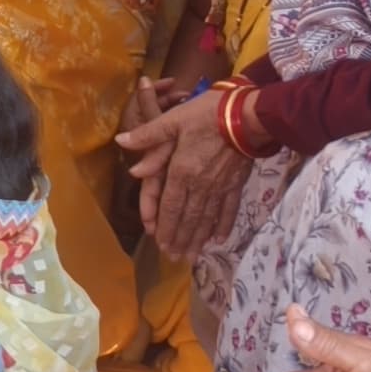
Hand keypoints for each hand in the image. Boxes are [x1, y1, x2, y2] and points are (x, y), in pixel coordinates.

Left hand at [118, 89, 248, 260]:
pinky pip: (229, 210)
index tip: (159, 243)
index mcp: (181, 170)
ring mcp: (220, 187)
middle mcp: (200, 185)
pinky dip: (223, 226)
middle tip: (174, 257)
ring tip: (191, 256)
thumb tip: (121, 142)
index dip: (164, 225)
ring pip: (207, 219)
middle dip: (179, 239)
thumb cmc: (207, 114)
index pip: (169, 205)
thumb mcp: (173, 119)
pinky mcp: (237, 184)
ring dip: (198, 239)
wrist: (249, 116)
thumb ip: (149, 135)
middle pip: (187, 217)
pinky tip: (219, 240)